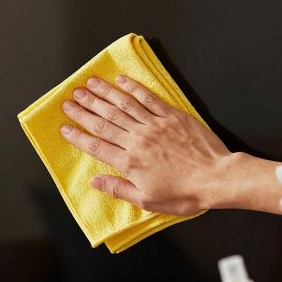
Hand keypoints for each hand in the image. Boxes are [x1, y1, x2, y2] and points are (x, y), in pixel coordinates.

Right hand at [59, 75, 230, 214]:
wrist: (216, 178)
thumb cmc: (185, 193)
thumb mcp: (148, 201)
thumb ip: (119, 189)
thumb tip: (95, 181)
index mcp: (130, 162)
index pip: (96, 145)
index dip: (77, 135)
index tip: (64, 126)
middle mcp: (138, 140)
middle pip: (104, 122)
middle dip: (84, 109)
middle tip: (69, 100)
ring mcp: (154, 125)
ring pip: (122, 106)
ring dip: (102, 94)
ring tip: (87, 85)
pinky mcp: (171, 116)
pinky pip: (147, 98)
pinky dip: (132, 88)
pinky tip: (120, 80)